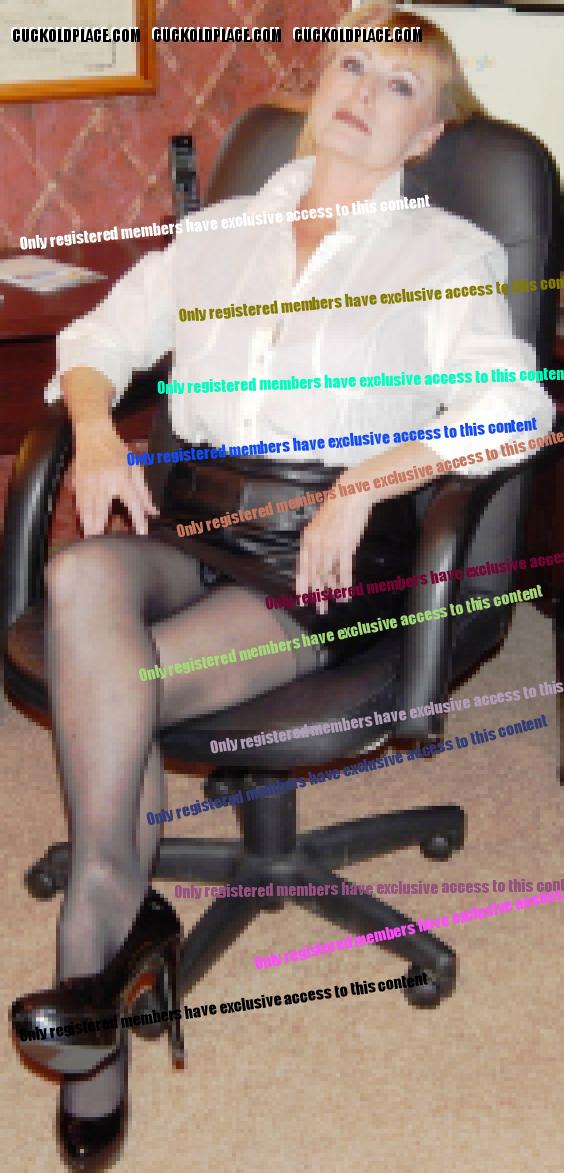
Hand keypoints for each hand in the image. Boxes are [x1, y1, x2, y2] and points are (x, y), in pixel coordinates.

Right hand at [72, 419, 158, 536]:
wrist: (92, 433)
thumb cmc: (116, 449)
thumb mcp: (135, 467)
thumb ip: (144, 492)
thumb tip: (153, 511)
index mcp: (122, 477)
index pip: (133, 503)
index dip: (139, 519)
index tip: (142, 534)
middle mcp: (104, 482)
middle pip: (102, 511)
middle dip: (101, 529)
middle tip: (103, 546)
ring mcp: (88, 483)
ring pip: (87, 511)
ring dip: (89, 526)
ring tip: (92, 540)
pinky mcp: (77, 483)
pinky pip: (79, 505)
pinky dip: (82, 516)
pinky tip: (84, 525)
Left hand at [296, 474, 375, 614]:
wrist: (350, 495)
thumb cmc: (337, 510)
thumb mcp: (321, 526)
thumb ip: (317, 543)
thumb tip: (319, 560)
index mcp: (308, 539)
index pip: (303, 565)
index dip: (302, 582)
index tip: (301, 597)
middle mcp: (317, 544)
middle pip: (314, 574)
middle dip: (316, 593)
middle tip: (318, 609)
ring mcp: (331, 545)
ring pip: (328, 574)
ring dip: (331, 591)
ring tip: (332, 604)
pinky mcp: (346, 545)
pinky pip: (344, 569)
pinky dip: (344, 582)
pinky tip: (345, 593)